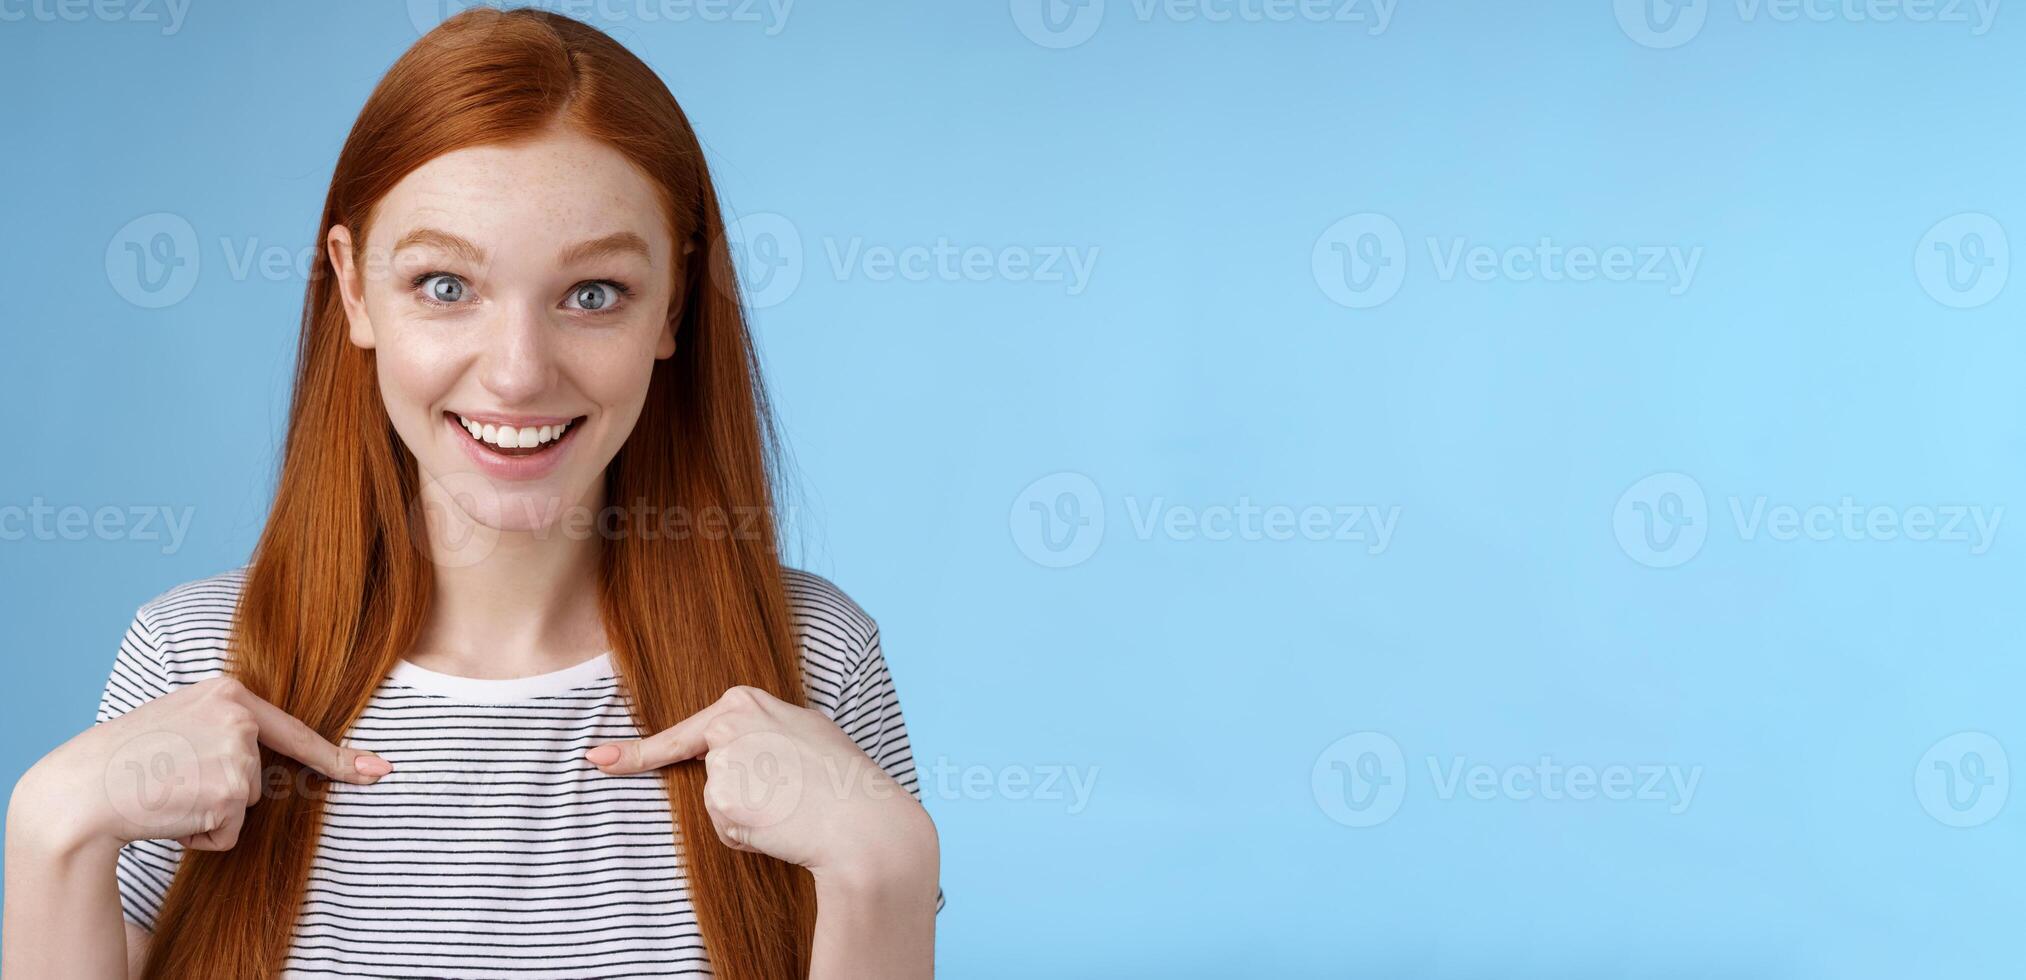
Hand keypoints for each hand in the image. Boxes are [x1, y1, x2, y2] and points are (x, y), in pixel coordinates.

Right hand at [10, 677, 393, 856]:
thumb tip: (263, 759)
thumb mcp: (181, 720)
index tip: (378, 769)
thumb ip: (226, 727)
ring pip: (245, 804)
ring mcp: (237, 754)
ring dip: (211, 814)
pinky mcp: (229, 793)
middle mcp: (240, 717)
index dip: (341, 757)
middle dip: (224, 792)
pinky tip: (171, 813)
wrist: (83, 788)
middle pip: (261, 776)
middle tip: (173, 780)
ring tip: (168, 793)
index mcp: (229, 692)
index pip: (295, 731)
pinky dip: (203, 835)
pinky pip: (230, 832)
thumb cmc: (127, 757)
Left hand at [586, 686, 936, 887]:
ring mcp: (721, 763)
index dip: (636, 752)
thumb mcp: (804, 731)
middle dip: (737, 793)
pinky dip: (748, 835)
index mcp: (745, 699)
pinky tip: (782, 825)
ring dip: (748, 814)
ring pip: (719, 801)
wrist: (864, 822)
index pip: (685, 731)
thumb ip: (761, 730)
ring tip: (795, 805)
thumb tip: (721, 751)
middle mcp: (727, 725)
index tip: (596, 759)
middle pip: (711, 772)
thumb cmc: (842, 779)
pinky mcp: (721, 800)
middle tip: (789, 796)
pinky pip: (725, 827)